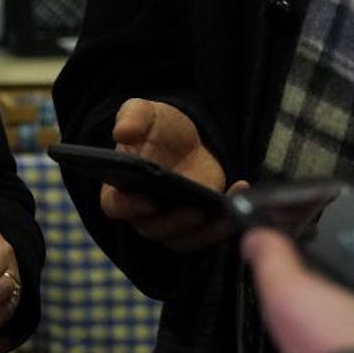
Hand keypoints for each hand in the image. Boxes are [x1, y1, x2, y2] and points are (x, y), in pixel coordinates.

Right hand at [102, 98, 235, 252]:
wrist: (188, 139)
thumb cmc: (158, 129)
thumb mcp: (144, 113)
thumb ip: (131, 118)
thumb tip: (123, 132)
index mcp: (120, 187)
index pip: (115, 205)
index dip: (129, 207)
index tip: (148, 200)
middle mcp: (141, 212)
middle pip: (151, 228)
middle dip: (174, 222)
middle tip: (194, 209)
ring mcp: (168, 222)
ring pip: (180, 239)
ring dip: (202, 230)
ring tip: (222, 212)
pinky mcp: (194, 226)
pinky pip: (205, 237)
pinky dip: (222, 225)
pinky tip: (237, 196)